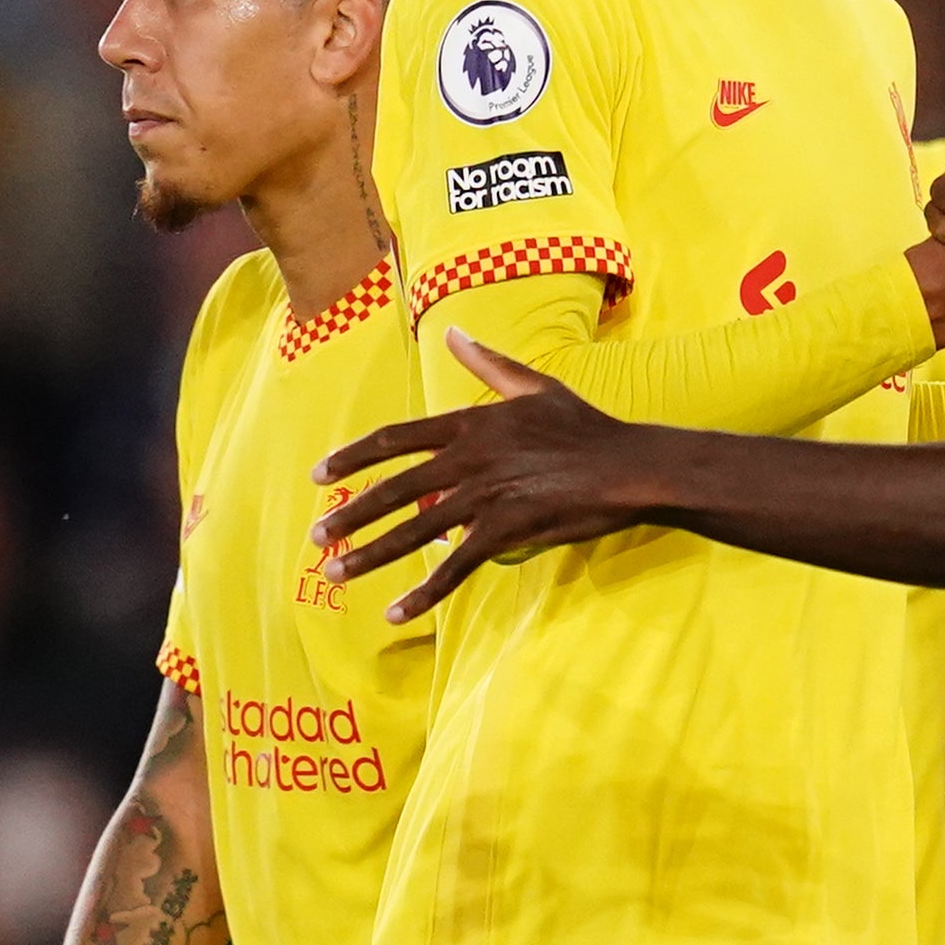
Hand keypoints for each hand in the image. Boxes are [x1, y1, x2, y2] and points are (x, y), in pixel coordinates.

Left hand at [313, 334, 659, 613]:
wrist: (628, 465)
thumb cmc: (584, 425)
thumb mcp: (534, 385)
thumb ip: (487, 362)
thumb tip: (452, 331)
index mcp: (470, 422)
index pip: (395, 440)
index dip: (352, 457)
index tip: (319, 474)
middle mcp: (468, 458)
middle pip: (392, 490)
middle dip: (349, 515)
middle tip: (316, 537)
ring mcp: (485, 496)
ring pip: (413, 532)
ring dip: (369, 555)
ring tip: (335, 573)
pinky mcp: (505, 531)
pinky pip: (455, 567)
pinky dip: (424, 593)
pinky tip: (396, 612)